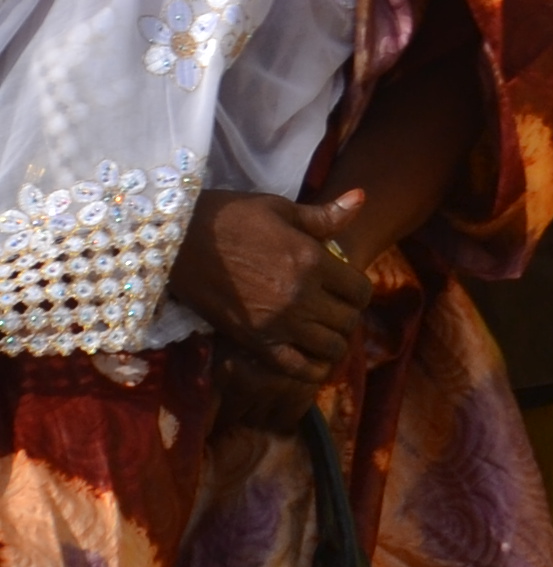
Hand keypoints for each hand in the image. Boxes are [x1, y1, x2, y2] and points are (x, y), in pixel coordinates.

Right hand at [168, 186, 377, 387]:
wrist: (176, 240)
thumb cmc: (230, 218)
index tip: (345, 289)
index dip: (358, 292)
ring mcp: (278, 322)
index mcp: (313, 261)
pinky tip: (308, 358)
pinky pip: (296, 369)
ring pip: (330, 348)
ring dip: (332, 342)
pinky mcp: (253, 341)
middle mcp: (301, 295)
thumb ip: (325, 215)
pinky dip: (310, 369)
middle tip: (333, 311)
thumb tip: (362, 197)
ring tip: (322, 333)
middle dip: (347, 316)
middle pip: (349, 321)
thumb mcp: (280, 209)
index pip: (361, 290)